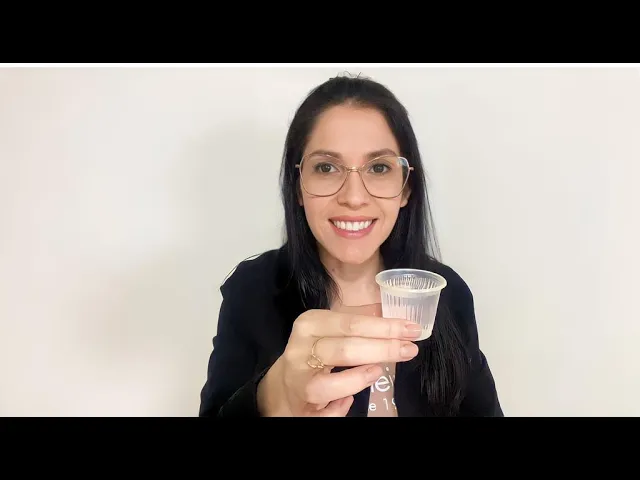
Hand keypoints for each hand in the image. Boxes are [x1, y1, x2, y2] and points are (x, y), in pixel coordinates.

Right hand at [256, 308, 421, 416]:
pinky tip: (355, 394)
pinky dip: (344, 400)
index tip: (411, 329)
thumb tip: (394, 323)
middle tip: (410, 349)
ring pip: (331, 377)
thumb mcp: (330, 332)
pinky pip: (326, 403)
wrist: (285, 384)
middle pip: (346, 347)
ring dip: (363, 372)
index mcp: (310, 323)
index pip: (351, 323)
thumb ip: (357, 326)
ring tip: (383, 369)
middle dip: (383, 348)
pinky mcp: (300, 402)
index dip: (384, 327)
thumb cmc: (315, 353)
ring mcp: (298, 376)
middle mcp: (301, 348)